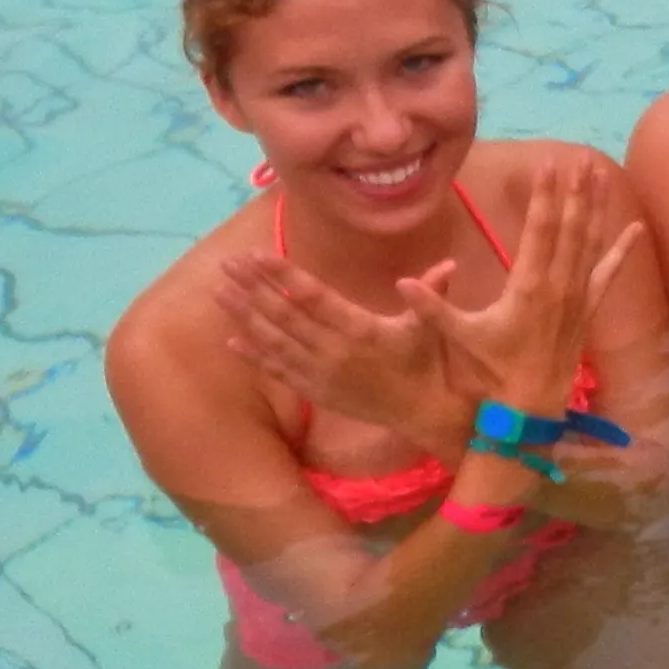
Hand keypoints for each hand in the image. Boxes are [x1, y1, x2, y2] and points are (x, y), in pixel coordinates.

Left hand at [212, 249, 460, 443]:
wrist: (424, 415)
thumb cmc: (428, 364)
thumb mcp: (432, 327)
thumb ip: (432, 295)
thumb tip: (448, 264)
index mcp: (360, 330)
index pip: (313, 297)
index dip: (284, 275)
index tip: (258, 254)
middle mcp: (334, 351)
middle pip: (284, 316)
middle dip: (253, 288)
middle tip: (228, 263)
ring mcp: (321, 374)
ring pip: (275, 342)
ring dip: (245, 317)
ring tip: (219, 293)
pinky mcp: (316, 392)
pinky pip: (280, 373)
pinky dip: (255, 358)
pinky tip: (231, 341)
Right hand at [417, 155, 640, 416]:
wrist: (530, 409)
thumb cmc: (491, 373)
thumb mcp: (460, 339)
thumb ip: (432, 309)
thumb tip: (402, 284)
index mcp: (529, 286)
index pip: (539, 231)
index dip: (545, 196)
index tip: (549, 165)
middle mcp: (560, 286)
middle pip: (570, 228)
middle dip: (574, 191)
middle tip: (578, 157)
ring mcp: (578, 297)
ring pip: (591, 243)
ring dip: (596, 208)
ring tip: (601, 175)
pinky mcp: (588, 311)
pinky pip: (609, 275)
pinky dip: (622, 251)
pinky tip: (636, 228)